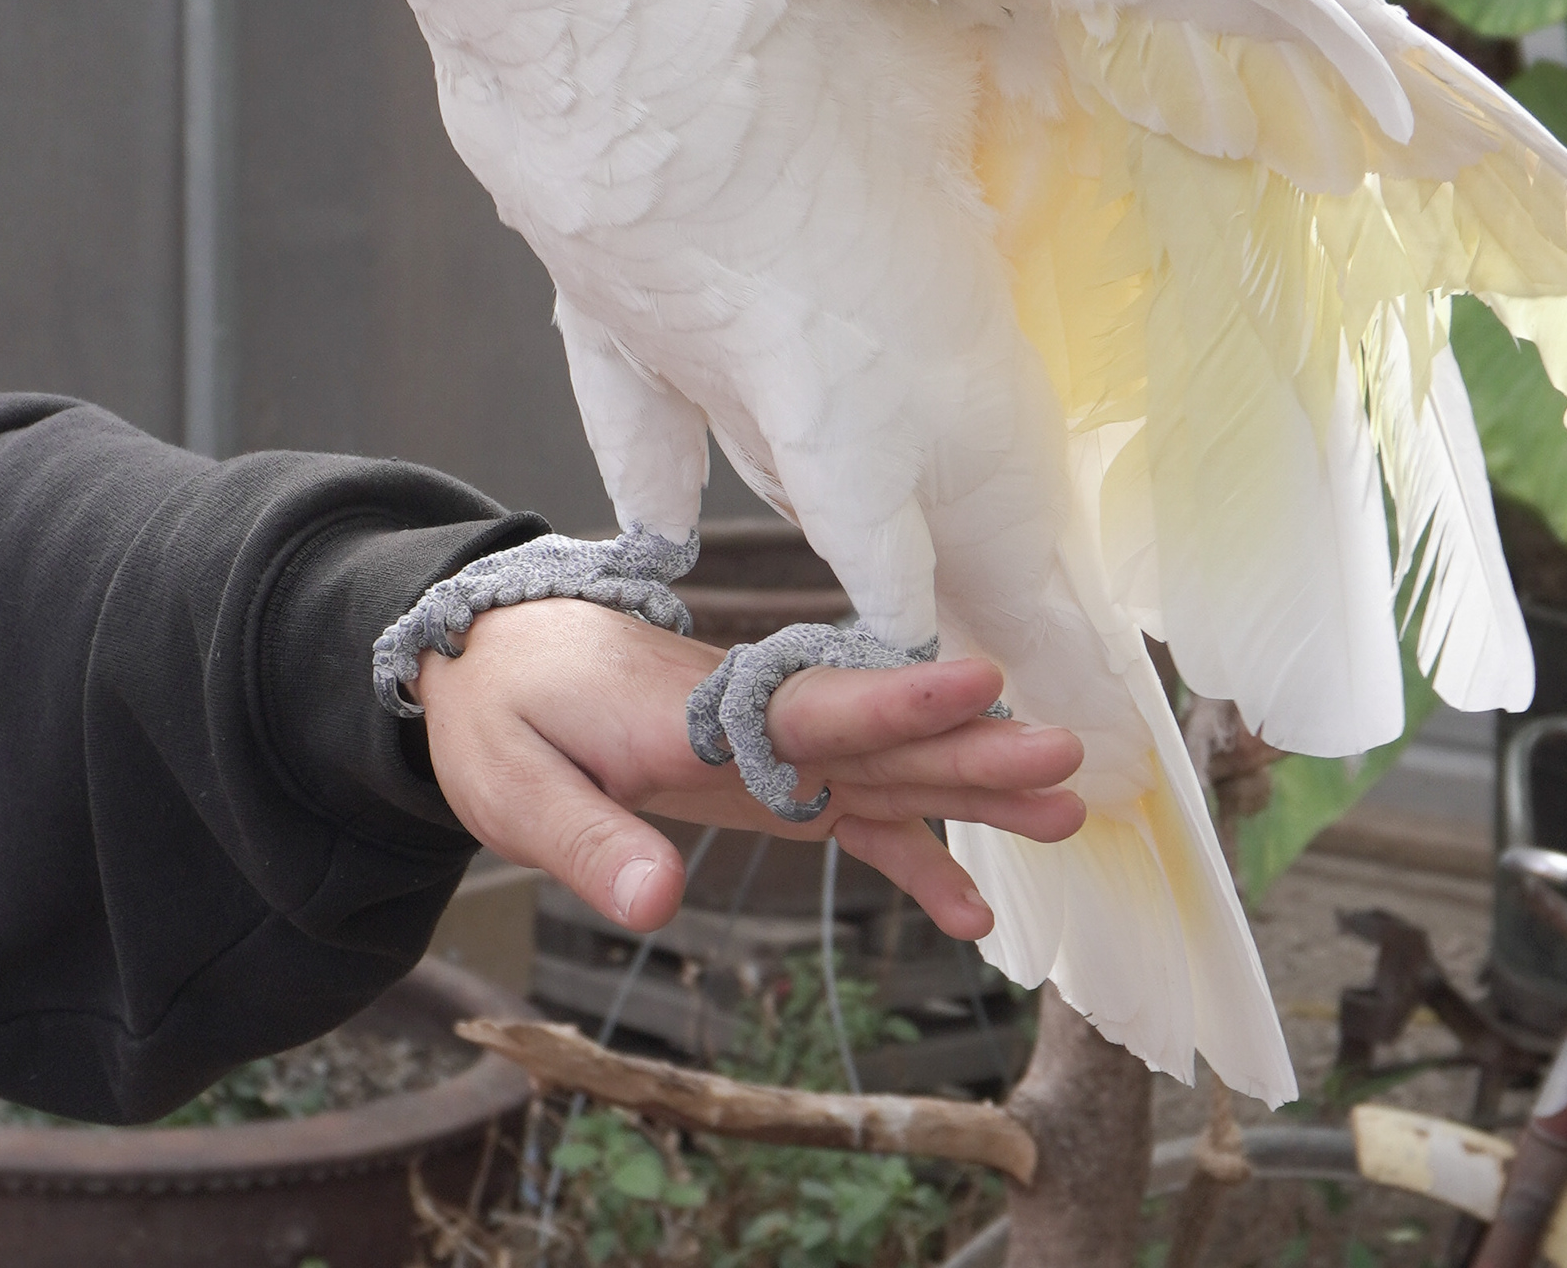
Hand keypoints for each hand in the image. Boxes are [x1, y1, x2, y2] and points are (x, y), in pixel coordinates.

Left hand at [414, 598, 1084, 940]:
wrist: (496, 658)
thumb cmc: (505, 711)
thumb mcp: (515, 784)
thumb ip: (588, 842)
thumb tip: (659, 904)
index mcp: (702, 712)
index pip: (816, 705)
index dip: (899, 699)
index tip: (982, 683)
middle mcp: (759, 724)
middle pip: (882, 737)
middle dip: (976, 748)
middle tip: (1071, 760)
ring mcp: (774, 753)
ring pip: (890, 772)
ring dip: (973, 792)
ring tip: (1066, 816)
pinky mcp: (769, 783)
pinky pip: (854, 820)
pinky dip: (912, 857)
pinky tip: (969, 908)